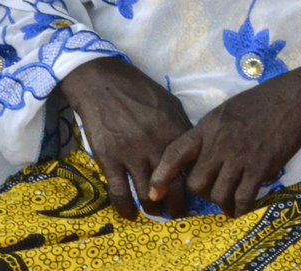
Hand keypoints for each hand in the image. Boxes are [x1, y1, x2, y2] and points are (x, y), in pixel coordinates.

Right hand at [59, 56, 192, 219]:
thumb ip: (181, 129)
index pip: (190, 166)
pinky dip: (125, 208)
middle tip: (178, 213)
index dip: (194, 184)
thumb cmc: (140, 92)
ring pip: (146, 194)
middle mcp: (155, 146)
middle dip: (177, 205)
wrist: (104, 85)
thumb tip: (192, 151)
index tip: (196, 194)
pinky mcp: (108, 160)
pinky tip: (130, 215)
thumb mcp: (170, 105)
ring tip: (156, 213)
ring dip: (153, 209)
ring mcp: (131, 154)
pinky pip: (119, 192)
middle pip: (172, 186)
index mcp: (174, 132)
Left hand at [148, 61, 300, 217]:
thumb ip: (212, 132)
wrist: (294, 99)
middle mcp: (220, 143)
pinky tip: (243, 207)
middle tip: (215, 191)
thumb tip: (202, 155)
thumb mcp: (228, 110)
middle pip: (197, 183)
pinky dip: (241, 208)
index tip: (155, 192)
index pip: (176, 152)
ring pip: (218, 194)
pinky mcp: (260, 167)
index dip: (162, 175)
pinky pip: (243, 198)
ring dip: (223, 202)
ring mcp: (240, 156)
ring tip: (230, 201)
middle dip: (203, 193)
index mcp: (208, 127)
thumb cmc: (263, 101)